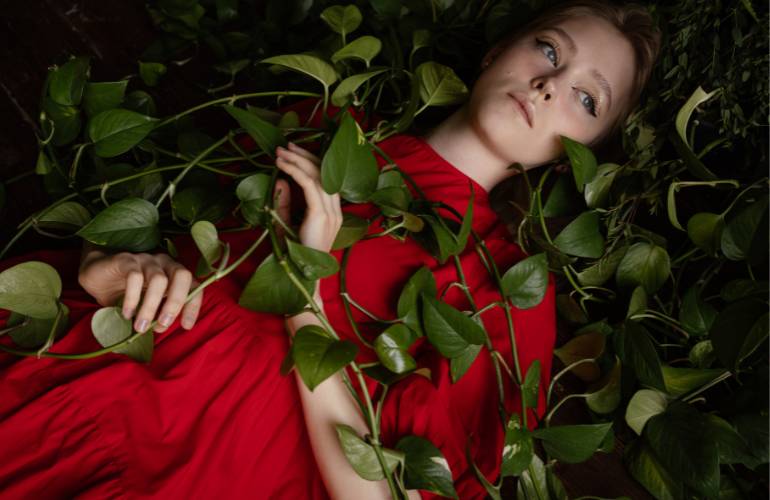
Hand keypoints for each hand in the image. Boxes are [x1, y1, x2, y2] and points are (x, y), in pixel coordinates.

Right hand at [78, 250, 202, 332]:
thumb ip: (157, 312)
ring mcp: (146, 259)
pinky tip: (127, 314)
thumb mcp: (146, 304)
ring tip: (141, 327)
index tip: (186, 326)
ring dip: (151, 307)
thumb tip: (162, 328)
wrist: (96, 276)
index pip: (194, 286)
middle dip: (176, 303)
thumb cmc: (126, 292)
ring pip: (158, 280)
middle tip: (162, 325)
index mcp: (174, 273)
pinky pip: (134, 277)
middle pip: (182, 276)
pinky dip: (132, 299)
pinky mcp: (126, 259)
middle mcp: (164, 263)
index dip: (193, 306)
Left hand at [274, 142, 341, 252]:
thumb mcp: (287, 225)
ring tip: (281, 152)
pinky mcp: (321, 215)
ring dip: (298, 161)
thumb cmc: (294, 256)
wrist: (303, 277)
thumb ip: (285, 204)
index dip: (312, 163)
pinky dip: (294, 172)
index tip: (295, 152)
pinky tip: (282, 165)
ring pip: (317, 176)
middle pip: (324, 174)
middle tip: (287, 146)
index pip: (326, 180)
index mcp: (334, 213)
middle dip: (304, 156)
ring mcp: (331, 213)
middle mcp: (336, 211)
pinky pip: (308, 185)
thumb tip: (280, 181)